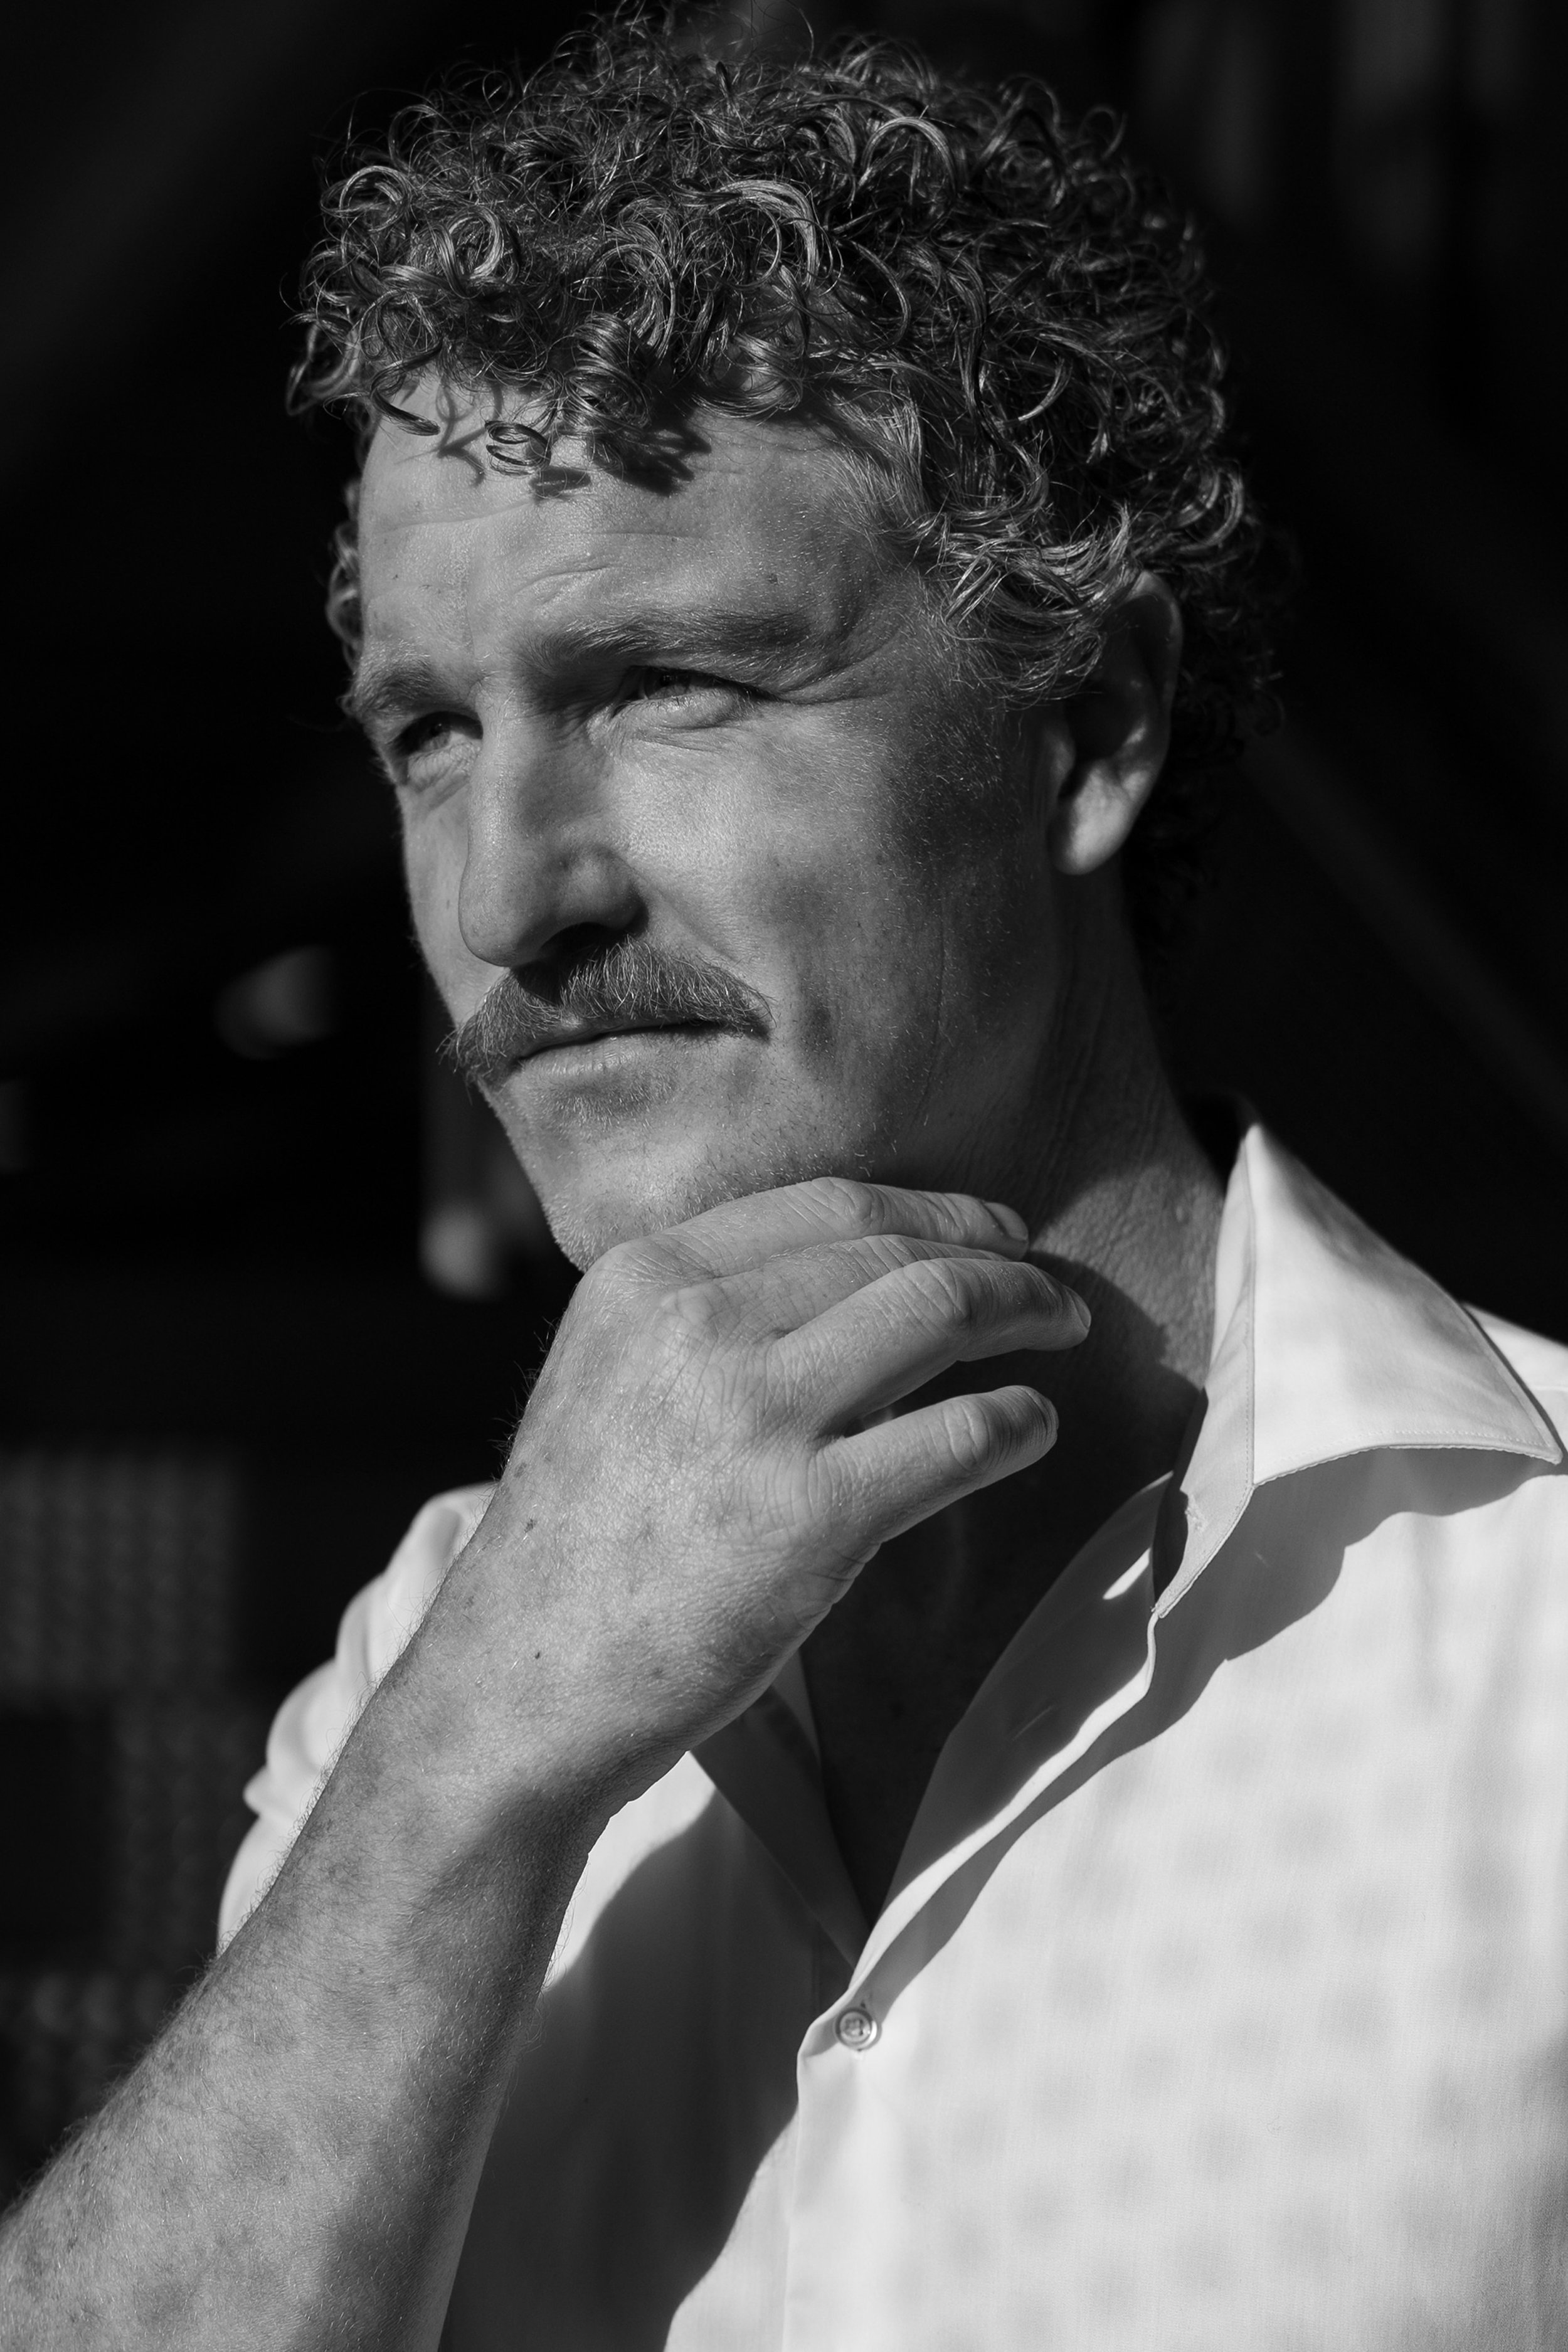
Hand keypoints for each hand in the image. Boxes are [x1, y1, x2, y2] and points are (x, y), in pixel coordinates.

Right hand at [443, 1178, 1088, 1804]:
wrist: (527, 1680)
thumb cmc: (579, 1539)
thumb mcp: (608, 1375)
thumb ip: (703, 1316)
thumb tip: (848, 1281)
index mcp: (645, 1277)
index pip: (826, 1204)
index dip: (930, 1207)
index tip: (986, 1228)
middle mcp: (695, 1324)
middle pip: (892, 1248)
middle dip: (992, 1253)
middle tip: (1045, 1284)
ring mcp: (755, 1416)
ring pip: (938, 1311)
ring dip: (1023, 1309)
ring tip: (1061, 1330)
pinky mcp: (811, 1515)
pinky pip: (961, 1435)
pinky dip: (1020, 1422)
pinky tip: (1035, 1427)